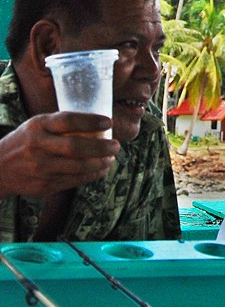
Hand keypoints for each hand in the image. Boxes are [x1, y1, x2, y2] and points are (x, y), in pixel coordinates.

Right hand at [0, 112, 118, 197]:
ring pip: (79, 167)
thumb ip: (60, 124)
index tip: (108, 123)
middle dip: (102, 147)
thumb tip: (98, 123)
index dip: (91, 121)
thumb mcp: (36, 126)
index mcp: (37, 126)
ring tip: (111, 158)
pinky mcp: (44, 185)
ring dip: (101, 163)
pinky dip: (92, 175)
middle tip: (116, 145)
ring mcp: (41, 168)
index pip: (67, 121)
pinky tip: (101, 169)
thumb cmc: (25, 142)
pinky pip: (75, 180)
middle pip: (76, 147)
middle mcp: (38, 146)